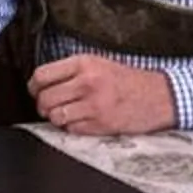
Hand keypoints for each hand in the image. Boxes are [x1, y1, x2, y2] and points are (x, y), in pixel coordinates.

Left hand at [28, 55, 178, 135]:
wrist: (159, 96)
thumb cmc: (128, 80)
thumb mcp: (98, 63)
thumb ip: (71, 70)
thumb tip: (42, 82)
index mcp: (84, 63)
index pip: (42, 75)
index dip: (33, 87)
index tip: (35, 91)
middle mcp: (87, 83)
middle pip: (44, 98)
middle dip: (43, 105)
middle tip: (50, 106)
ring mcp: (94, 105)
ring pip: (55, 116)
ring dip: (56, 118)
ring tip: (66, 113)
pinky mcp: (100, 124)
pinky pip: (71, 129)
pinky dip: (72, 127)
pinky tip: (82, 120)